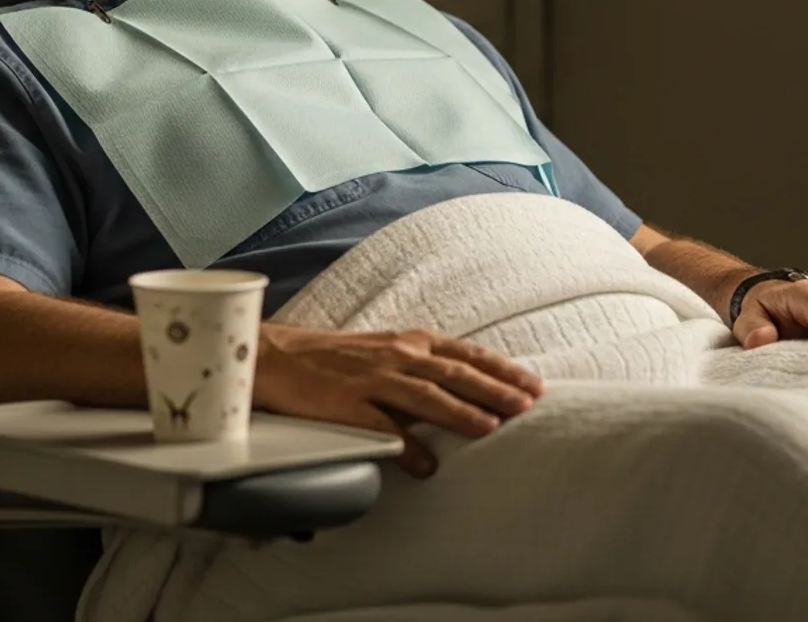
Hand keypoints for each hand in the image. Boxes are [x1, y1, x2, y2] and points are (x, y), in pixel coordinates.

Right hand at [252, 324, 543, 477]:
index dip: (501, 369)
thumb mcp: (384, 352)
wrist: (275, 355)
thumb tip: (463, 390)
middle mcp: (396, 356)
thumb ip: (421, 368)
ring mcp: (371, 378)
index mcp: (408, 343)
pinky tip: (425, 464)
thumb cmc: (332, 357)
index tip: (533, 383)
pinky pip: (379, 425)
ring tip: (492, 428)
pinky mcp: (344, 402)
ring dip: (462, 411)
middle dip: (495, 388)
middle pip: (455, 372)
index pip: (466, 354)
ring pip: (426, 394)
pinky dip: (405, 445)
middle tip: (529, 405)